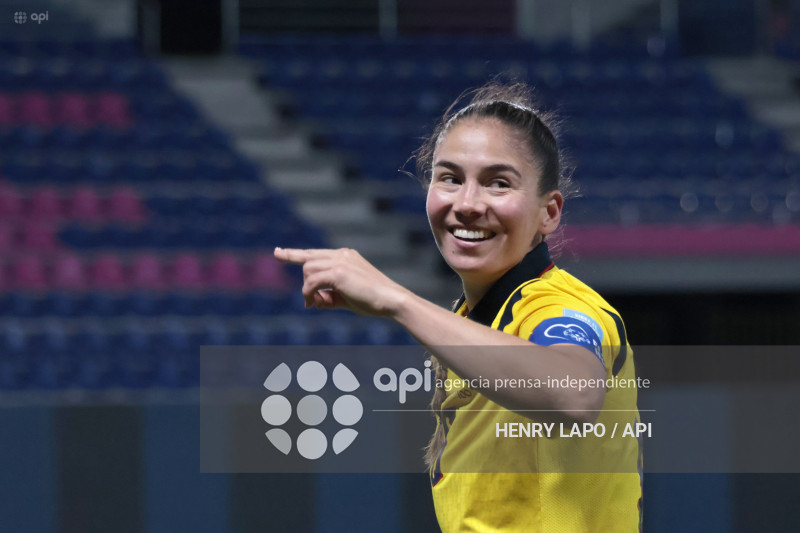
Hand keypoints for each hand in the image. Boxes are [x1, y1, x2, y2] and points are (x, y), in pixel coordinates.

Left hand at [273, 247, 407, 316]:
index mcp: (345, 256)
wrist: (391, 300)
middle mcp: (341, 254)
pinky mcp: (338, 272)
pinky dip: (310, 294)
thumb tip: (311, 301)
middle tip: (313, 304)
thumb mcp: (347, 298)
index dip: (293, 254)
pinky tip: (317, 304)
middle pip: (307, 263)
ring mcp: (340, 261)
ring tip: (318, 304)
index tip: (278, 252)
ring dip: (307, 290)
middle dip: (305, 283)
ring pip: (307, 271)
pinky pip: (312, 282)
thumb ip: (328, 297)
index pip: (314, 253)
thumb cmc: (373, 301)